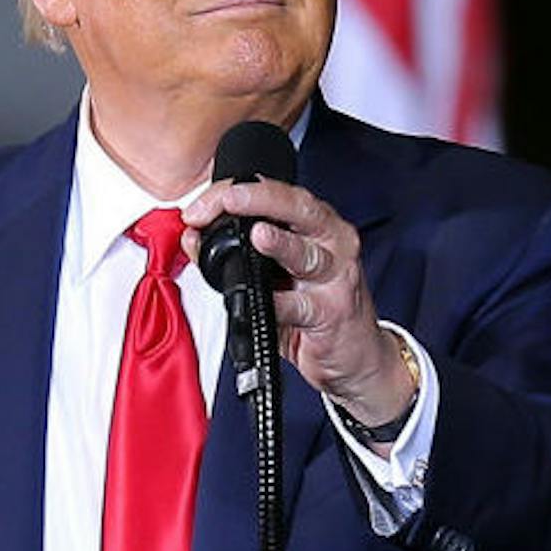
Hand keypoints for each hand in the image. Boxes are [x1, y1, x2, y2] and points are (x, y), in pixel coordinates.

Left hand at [183, 179, 413, 426]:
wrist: (358, 358)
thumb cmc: (317, 310)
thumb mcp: (275, 277)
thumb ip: (235, 255)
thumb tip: (193, 235)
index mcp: (315, 225)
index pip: (276, 193)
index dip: (237, 192)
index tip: (201, 206)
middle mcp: (331, 241)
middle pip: (297, 207)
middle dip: (259, 199)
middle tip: (229, 200)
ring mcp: (336, 276)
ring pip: (306, 253)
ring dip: (280, 244)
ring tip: (258, 236)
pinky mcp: (334, 311)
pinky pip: (301, 306)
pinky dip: (280, 304)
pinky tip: (267, 300)